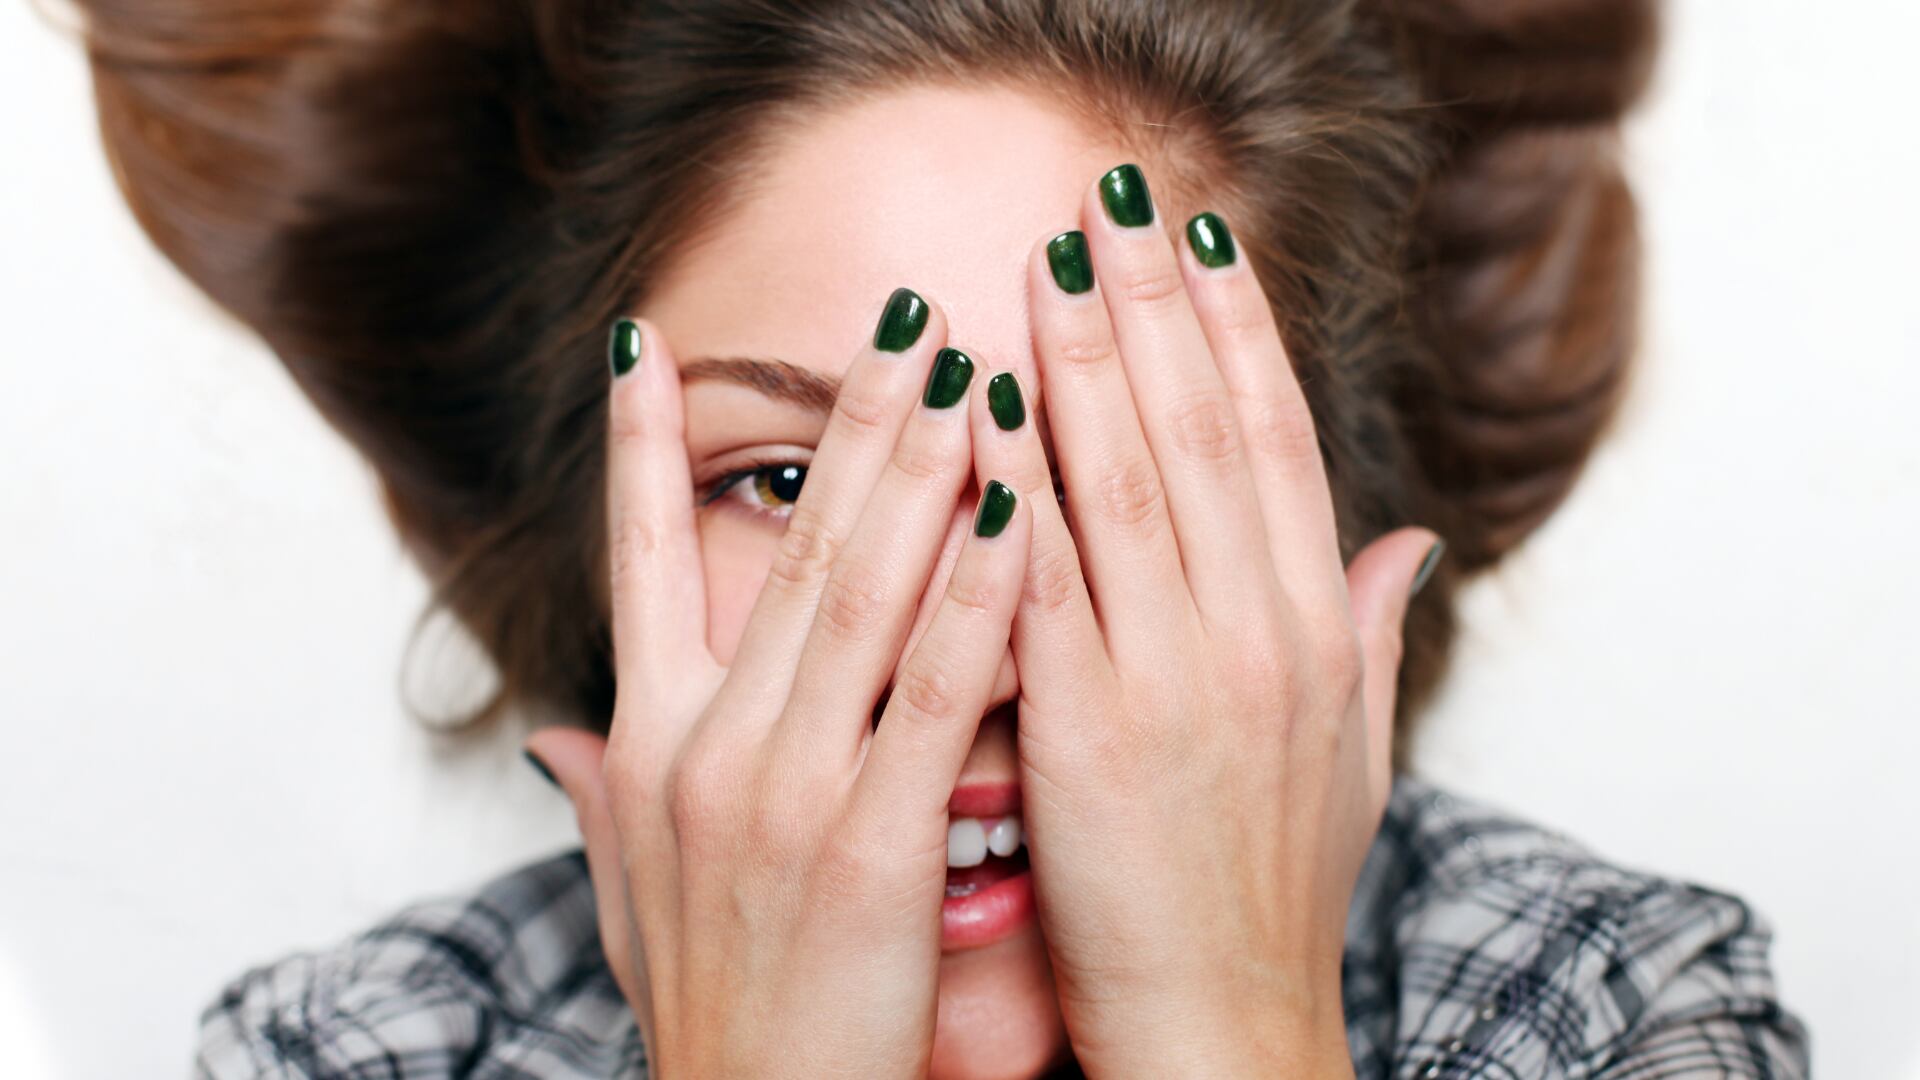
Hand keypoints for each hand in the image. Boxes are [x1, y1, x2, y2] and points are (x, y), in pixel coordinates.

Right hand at [527, 301, 1032, 1077]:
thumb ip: (602, 795)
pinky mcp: (868, 848)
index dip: (634, 450)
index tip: (645, 344)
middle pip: (783, 551)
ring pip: (858, 597)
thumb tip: (553, 732)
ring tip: (963, 364)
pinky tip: (1017, 513)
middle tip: (903, 314)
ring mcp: (785, 792)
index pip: (636, 566)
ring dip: (916, 471)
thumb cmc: (718, 1012)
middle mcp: (707, 747)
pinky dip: (976, 598)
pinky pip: (930, 697)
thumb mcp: (634, 895)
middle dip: (845, 421)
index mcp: (653, 747)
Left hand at [969, 166, 1442, 1077]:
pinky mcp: (1089, 732)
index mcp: (1315, 633)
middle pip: (1208, 434)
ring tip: (1050, 262)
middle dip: (1155, 307)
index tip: (1201, 247)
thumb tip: (1409, 544)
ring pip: (1132, 483)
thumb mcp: (1353, 757)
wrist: (1231, 1030)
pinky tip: (989, 410)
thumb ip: (1371, 635)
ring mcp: (1177, 680)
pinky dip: (1020, 488)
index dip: (1240, 335)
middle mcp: (1260, 636)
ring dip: (1088, 361)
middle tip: (1113, 206)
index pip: (1281, 447)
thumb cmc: (1274, 898)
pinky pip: (1049, 583)